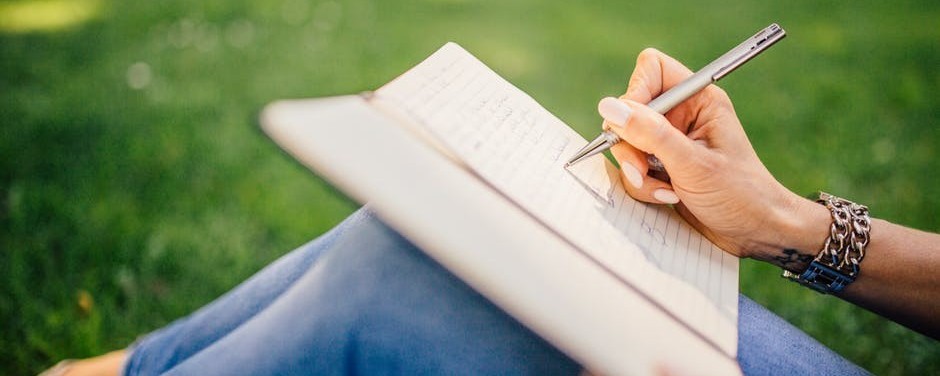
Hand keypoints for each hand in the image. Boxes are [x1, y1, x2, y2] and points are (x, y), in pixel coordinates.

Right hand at [599, 48, 826, 259]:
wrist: (756, 233)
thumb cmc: (740, 195)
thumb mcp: (693, 163)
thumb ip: (650, 134)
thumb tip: (609, 107)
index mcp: (698, 100)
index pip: (652, 69)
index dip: (635, 92)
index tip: (631, 124)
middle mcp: (682, 116)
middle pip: (630, 110)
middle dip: (631, 144)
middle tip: (643, 168)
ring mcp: (670, 143)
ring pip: (627, 143)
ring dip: (637, 171)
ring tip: (665, 190)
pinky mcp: (662, 167)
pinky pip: (633, 168)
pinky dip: (644, 186)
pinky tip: (668, 197)